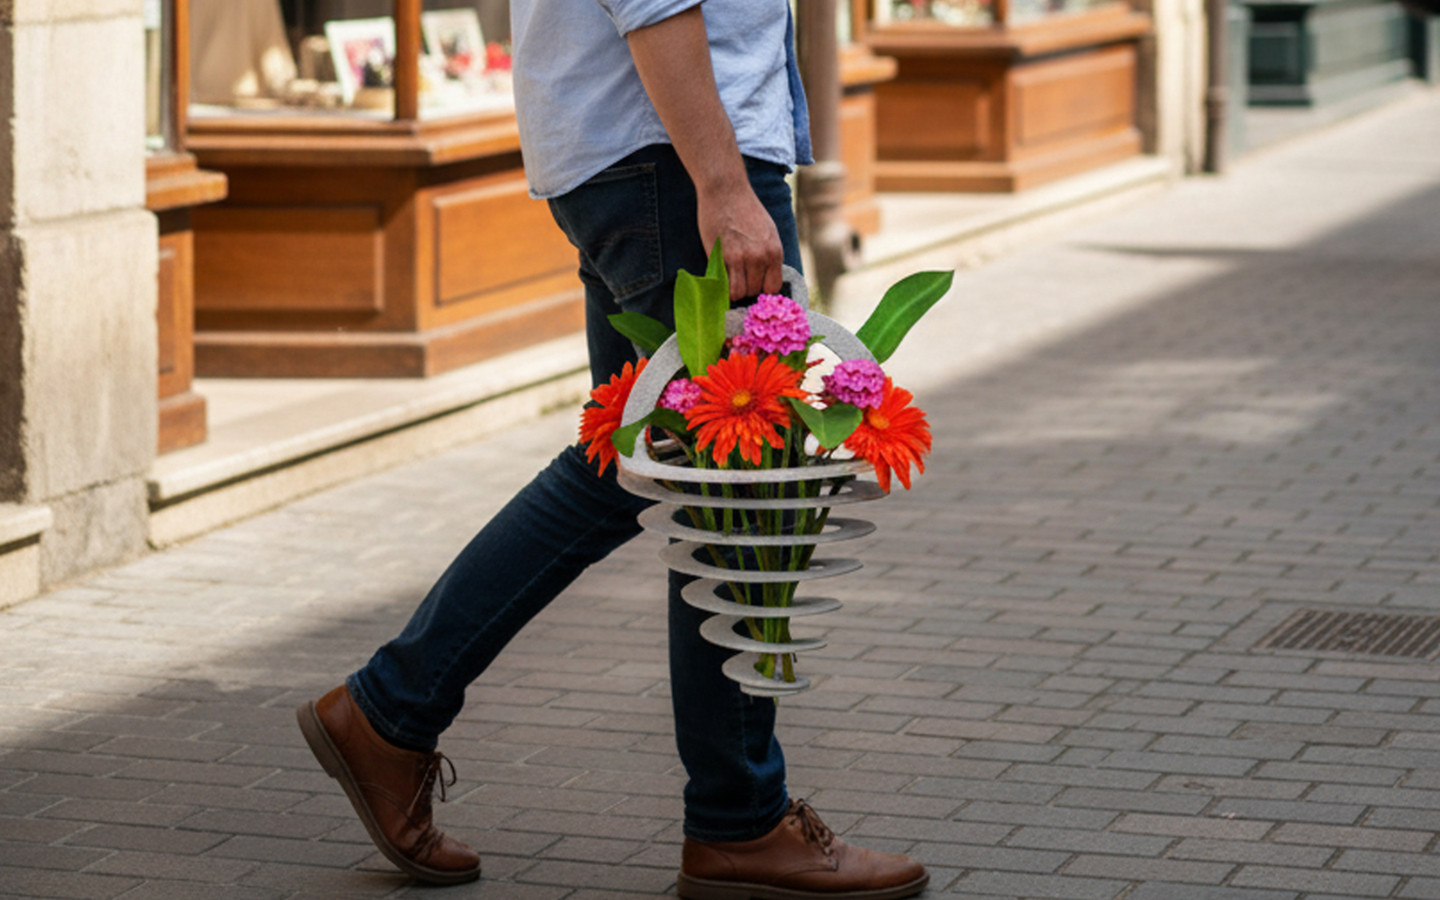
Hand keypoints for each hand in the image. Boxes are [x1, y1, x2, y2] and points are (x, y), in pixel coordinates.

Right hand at [697, 183, 783, 301]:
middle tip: (737, 277)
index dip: (762, 287)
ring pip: (738, 292)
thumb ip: (767, 255)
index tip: (754, 282)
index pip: (772, 287)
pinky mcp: (720, 256)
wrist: (726, 190)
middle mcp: (760, 258)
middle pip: (754, 291)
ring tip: (728, 277)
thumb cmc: (746, 209)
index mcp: (774, 251)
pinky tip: (720, 272)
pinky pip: (723, 284)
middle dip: (746, 288)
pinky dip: (721, 283)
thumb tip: (763, 277)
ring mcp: (740, 259)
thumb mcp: (768, 232)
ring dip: (733, 289)